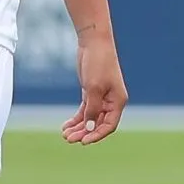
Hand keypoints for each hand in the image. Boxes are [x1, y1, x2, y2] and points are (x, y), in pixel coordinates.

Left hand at [61, 29, 127, 144]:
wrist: (93, 42)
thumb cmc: (98, 63)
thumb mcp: (93, 87)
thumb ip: (92, 108)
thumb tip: (88, 128)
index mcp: (118, 102)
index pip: (109, 125)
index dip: (96, 134)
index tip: (83, 141)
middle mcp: (111, 102)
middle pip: (98, 123)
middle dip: (84, 132)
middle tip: (69, 139)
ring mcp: (101, 96)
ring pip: (90, 117)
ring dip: (79, 127)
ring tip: (65, 135)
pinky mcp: (91, 91)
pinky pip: (85, 109)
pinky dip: (77, 117)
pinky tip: (67, 125)